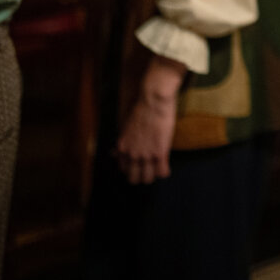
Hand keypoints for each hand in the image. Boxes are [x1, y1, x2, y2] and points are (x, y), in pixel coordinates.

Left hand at [114, 55, 185, 184]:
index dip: (134, 169)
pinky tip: (166, 167)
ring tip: (159, 169)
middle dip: (142, 176)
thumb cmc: (142, 110)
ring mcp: (145, 154)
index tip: (141, 165)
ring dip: (153, 175)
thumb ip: (122, 143)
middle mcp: (131, 154)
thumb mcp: (125, 128)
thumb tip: (113, 154)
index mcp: (122, 148)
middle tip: (150, 170)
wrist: (153, 100)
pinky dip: (164, 172)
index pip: (124, 169)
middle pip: (134, 179)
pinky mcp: (160, 152)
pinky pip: (162, 172)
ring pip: (148, 178)